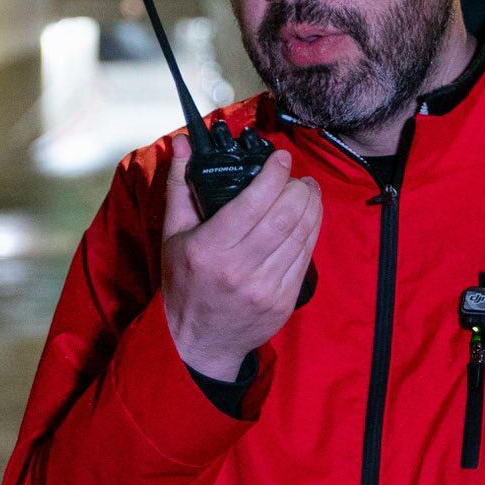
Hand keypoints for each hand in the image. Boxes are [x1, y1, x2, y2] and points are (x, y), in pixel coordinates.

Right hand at [160, 139, 321, 381]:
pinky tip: (308, 217)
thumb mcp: (172, 234)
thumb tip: (184, 143)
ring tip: (307, 191)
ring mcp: (265, 287)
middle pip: (285, 216)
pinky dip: (312, 231)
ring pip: (302, 235)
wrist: (198, 341)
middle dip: (299, 188)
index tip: (281, 158)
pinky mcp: (283, 300)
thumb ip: (180, 185)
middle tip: (297, 176)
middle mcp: (239, 268)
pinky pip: (306, 257)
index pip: (254, 202)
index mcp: (210, 248)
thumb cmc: (183, 282)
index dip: (274, 174)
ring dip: (312, 206)